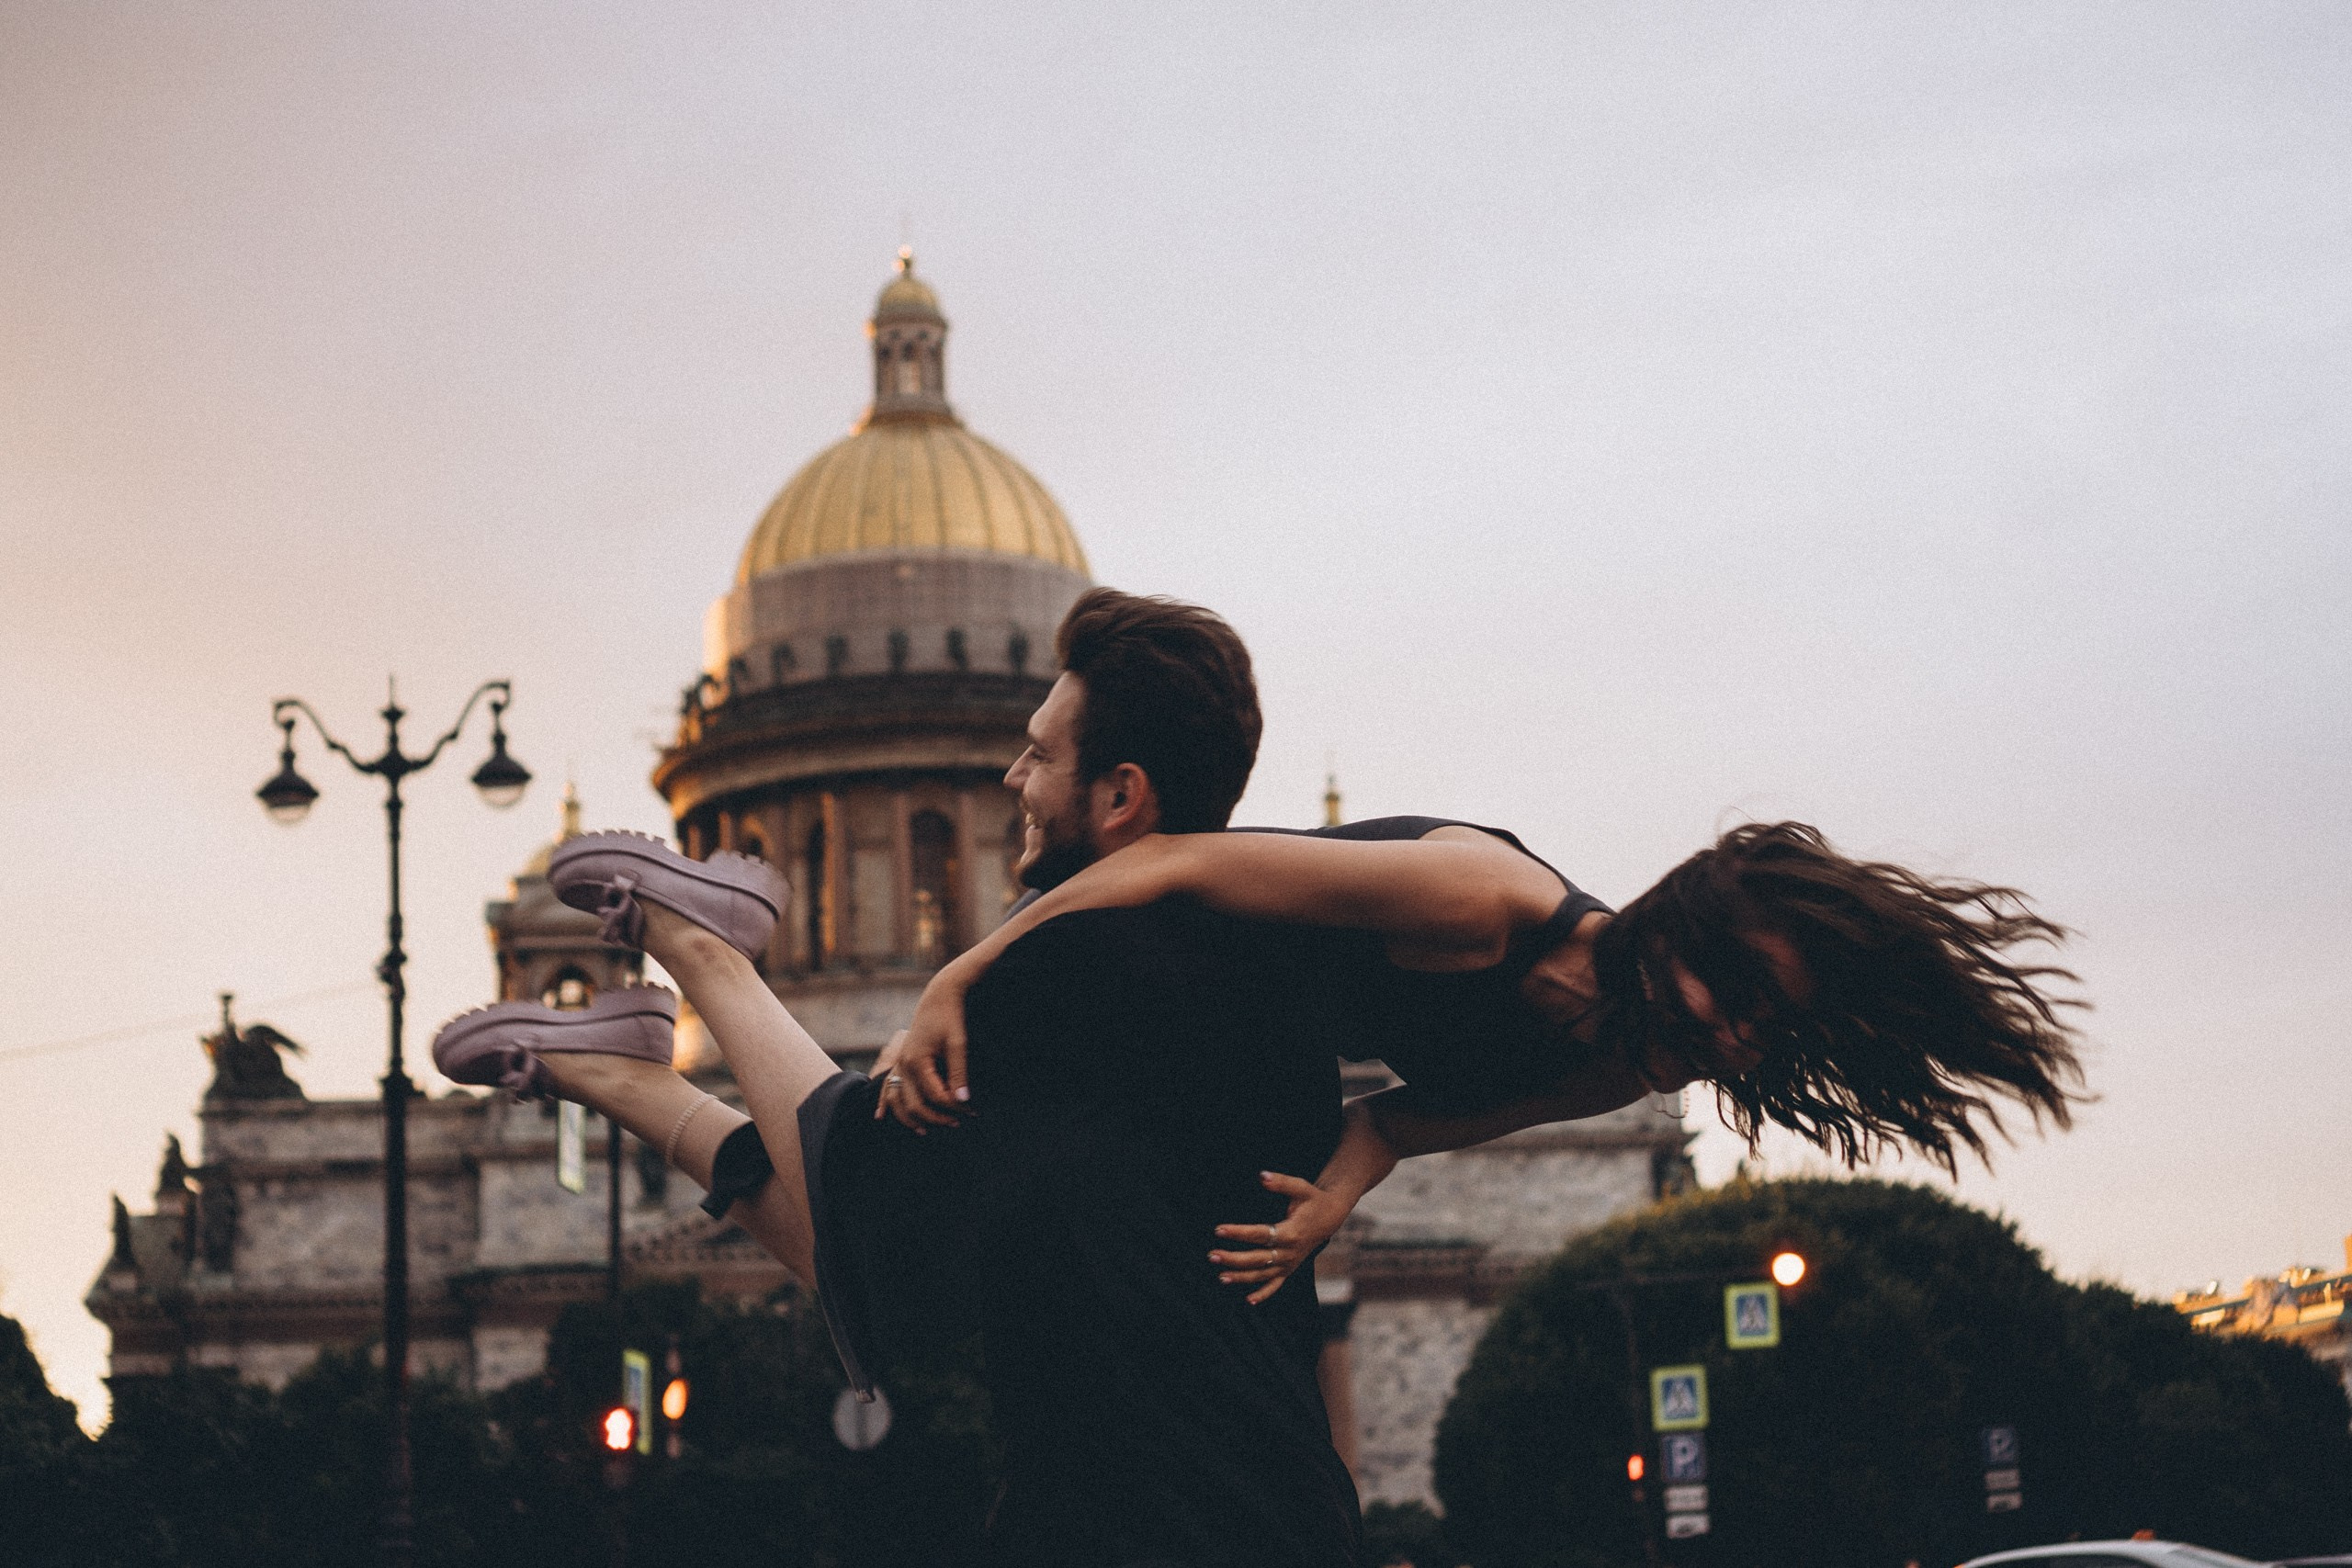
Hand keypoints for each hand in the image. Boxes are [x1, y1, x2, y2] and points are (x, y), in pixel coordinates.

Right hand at [873, 973, 973, 1129]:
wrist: (939, 997)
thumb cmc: (951, 1018)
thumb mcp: (958, 1044)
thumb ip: (959, 1073)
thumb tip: (963, 1101)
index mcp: (918, 1061)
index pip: (936, 1096)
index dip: (955, 1107)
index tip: (972, 1112)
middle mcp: (903, 1065)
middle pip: (915, 1104)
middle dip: (936, 1117)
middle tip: (958, 1123)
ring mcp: (899, 1063)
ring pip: (897, 1100)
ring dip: (910, 1117)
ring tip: (926, 1130)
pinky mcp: (899, 1061)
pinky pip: (887, 1087)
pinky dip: (885, 1103)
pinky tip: (880, 1117)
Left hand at [1210, 1170, 1355, 1305]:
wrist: (1331, 1216)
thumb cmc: (1313, 1200)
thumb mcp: (1301, 1187)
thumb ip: (1281, 1182)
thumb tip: (1262, 1176)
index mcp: (1291, 1232)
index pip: (1260, 1234)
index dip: (1239, 1232)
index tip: (1219, 1230)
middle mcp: (1290, 1252)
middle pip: (1257, 1259)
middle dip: (1233, 1259)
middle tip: (1212, 1255)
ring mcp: (1290, 1263)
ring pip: (1263, 1275)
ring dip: (1241, 1278)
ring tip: (1220, 1277)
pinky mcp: (1291, 1268)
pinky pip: (1276, 1285)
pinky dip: (1264, 1294)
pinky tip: (1248, 1301)